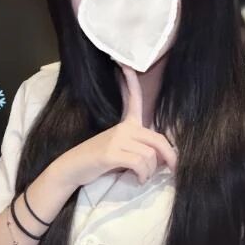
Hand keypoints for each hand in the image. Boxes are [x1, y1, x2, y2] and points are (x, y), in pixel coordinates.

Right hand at [54, 62, 176, 188]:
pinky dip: (142, 175)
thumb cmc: (99, 161)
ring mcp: (116, 139)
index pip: (133, 100)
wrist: (73, 168)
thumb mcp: (122, 151)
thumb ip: (142, 150)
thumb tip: (165, 159)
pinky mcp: (111, 153)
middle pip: (158, 139)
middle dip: (170, 157)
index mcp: (126, 124)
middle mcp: (123, 128)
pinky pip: (139, 163)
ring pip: (150, 156)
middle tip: (172, 169)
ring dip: (150, 172)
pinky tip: (137, 179)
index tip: (126, 65)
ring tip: (142, 178)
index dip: (132, 82)